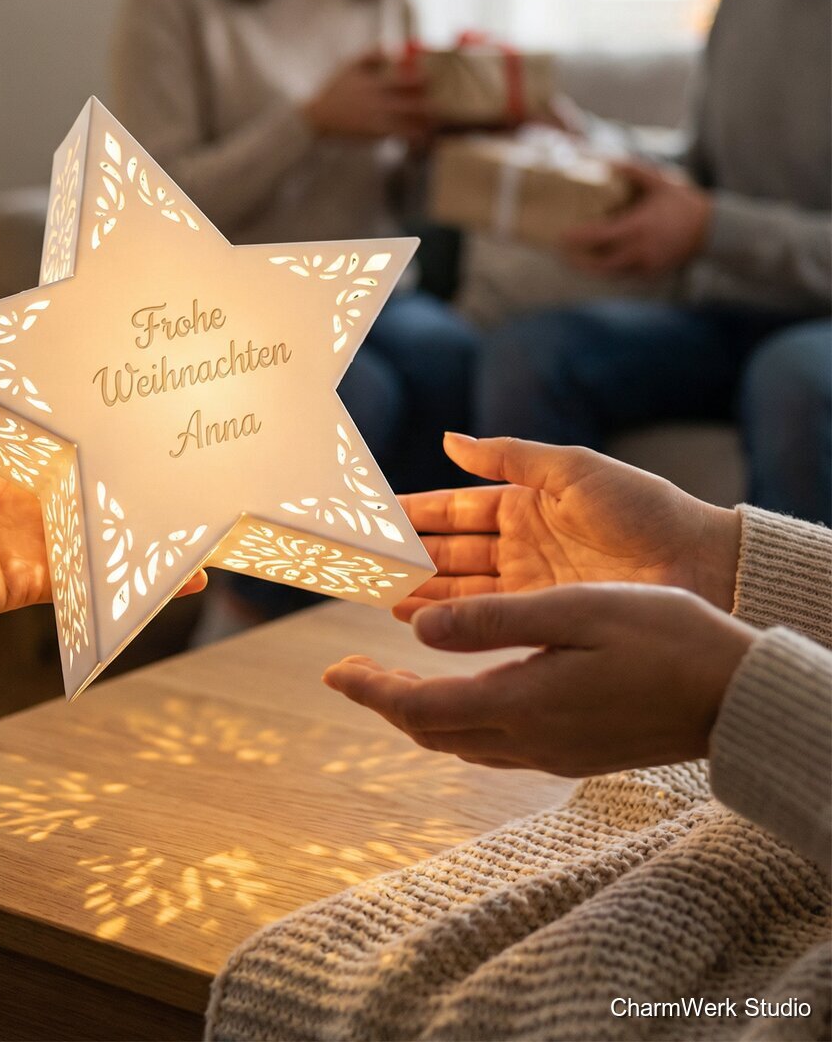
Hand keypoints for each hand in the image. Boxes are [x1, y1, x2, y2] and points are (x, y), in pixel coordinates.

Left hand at [0, 406, 204, 665]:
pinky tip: (187, 576)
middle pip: (99, 474)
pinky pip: (92, 582)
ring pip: (108, 528)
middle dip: (146, 465)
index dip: (107, 410)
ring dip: (157, 524)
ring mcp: (33, 536)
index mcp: (7, 448)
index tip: (150, 387)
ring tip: (214, 510)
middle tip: (202, 444)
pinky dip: (139, 586)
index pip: (69, 425)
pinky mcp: (31, 580)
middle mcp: (27, 490)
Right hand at [302, 48, 432, 142]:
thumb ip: (372, 54)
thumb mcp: (350, 66)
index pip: (408, 77)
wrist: (316, 118)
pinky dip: (416, 138)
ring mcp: (378, 118)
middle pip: (416, 102)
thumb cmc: (335, 91)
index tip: (435, 80)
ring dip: (428, 123)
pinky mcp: (375, 134)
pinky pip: (402, 136)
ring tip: (439, 124)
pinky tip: (425, 140)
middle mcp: (380, 100)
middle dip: (432, 104)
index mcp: (376, 81)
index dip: (426, 79)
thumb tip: (393, 46)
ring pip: (412, 122)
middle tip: (445, 105)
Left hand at [325, 583, 755, 775]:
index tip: (332, 671)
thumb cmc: (663, 638)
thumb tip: (419, 629)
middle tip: (350, 671)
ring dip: (418, 713)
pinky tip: (463, 694)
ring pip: (460, 743)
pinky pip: (493, 746)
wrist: (736, 697)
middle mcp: (528, 740)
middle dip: (384, 703)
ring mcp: (552, 753)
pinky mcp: (573, 753)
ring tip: (393, 680)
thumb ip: (494, 622)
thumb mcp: (575, 611)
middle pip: (431, 732)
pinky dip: (458, 718)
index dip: (369, 690)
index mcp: (521, 703)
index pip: (418, 707)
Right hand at [396, 434, 739, 619]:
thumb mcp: (572, 469)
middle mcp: (518, 545)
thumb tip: (450, 440)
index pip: (452, 508)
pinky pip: (480, 614)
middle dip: (401, 552)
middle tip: (356, 557)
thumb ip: (508, 457)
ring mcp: (526, 584)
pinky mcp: (539, 617)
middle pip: (445, 549)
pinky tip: (412, 615)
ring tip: (371, 586)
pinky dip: (443, 613)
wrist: (700, 565)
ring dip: (413, 585)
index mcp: (524, 502)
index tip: (371, 514)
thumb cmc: (643, 509)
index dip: (411, 511)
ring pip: (454, 584)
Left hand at [561, 160, 711, 275]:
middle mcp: (642, 249)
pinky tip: (594, 264)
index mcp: (641, 226)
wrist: (713, 229)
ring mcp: (647, 265)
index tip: (560, 236)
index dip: (579, 239)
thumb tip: (607, 159)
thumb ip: (633, 171)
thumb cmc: (682, 202)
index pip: (602, 237)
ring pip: (610, 273)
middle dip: (577, 260)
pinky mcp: (651, 274)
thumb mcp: (660, 182)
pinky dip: (607, 270)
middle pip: (600, 262)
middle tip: (558, 252)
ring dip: (589, 268)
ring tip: (571, 260)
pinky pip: (622, 275)